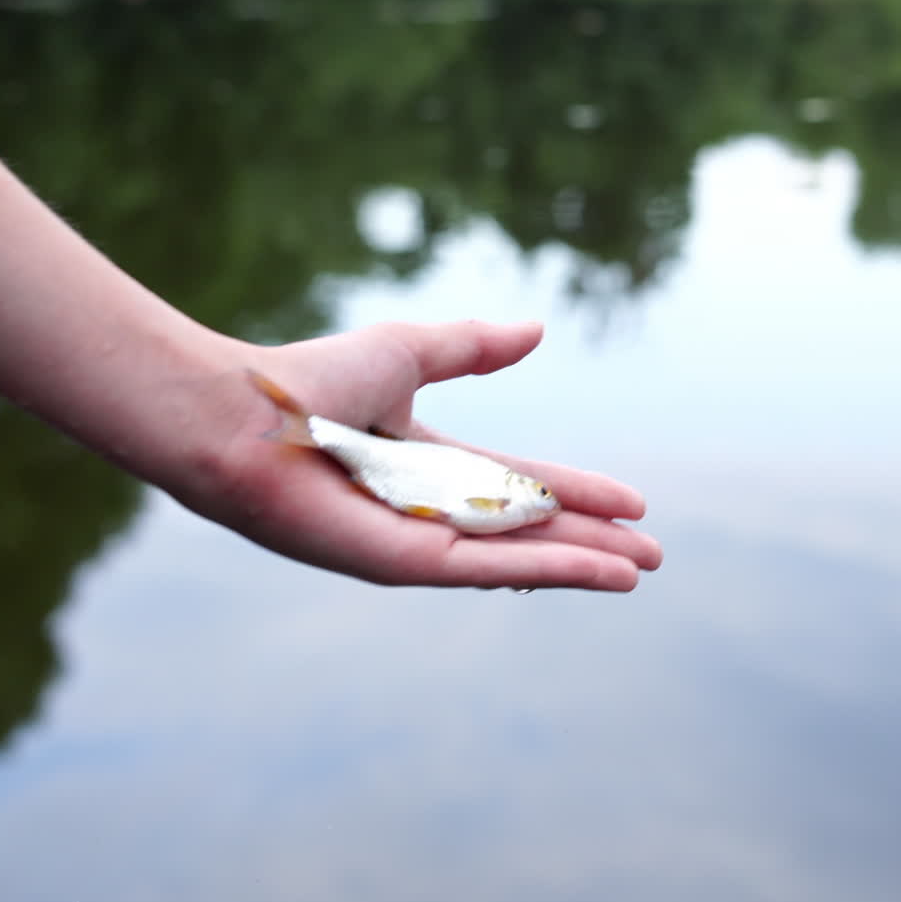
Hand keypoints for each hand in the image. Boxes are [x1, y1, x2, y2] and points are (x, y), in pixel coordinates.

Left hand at [178, 320, 659, 591]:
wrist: (248, 413)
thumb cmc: (313, 379)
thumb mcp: (411, 351)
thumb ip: (474, 347)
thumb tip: (538, 330)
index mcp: (433, 464)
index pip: (523, 484)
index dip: (578, 492)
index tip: (633, 501)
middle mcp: (431, 508)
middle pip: (531, 529)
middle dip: (593, 540)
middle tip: (652, 552)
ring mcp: (421, 540)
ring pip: (521, 556)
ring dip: (583, 564)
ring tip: (639, 570)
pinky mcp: (407, 563)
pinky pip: (491, 567)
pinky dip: (550, 569)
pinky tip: (600, 571)